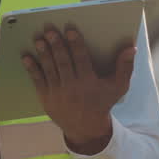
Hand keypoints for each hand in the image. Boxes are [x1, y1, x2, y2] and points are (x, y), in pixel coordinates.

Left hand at [23, 25, 135, 153]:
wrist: (85, 128)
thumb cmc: (103, 102)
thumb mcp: (118, 87)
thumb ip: (125, 67)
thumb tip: (131, 48)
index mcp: (89, 82)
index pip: (81, 59)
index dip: (76, 43)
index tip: (70, 30)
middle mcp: (72, 87)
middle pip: (63, 62)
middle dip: (56, 46)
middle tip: (50, 31)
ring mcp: (57, 93)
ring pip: (49, 69)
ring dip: (43, 54)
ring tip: (39, 39)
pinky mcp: (46, 98)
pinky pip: (38, 81)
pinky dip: (32, 68)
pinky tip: (26, 57)